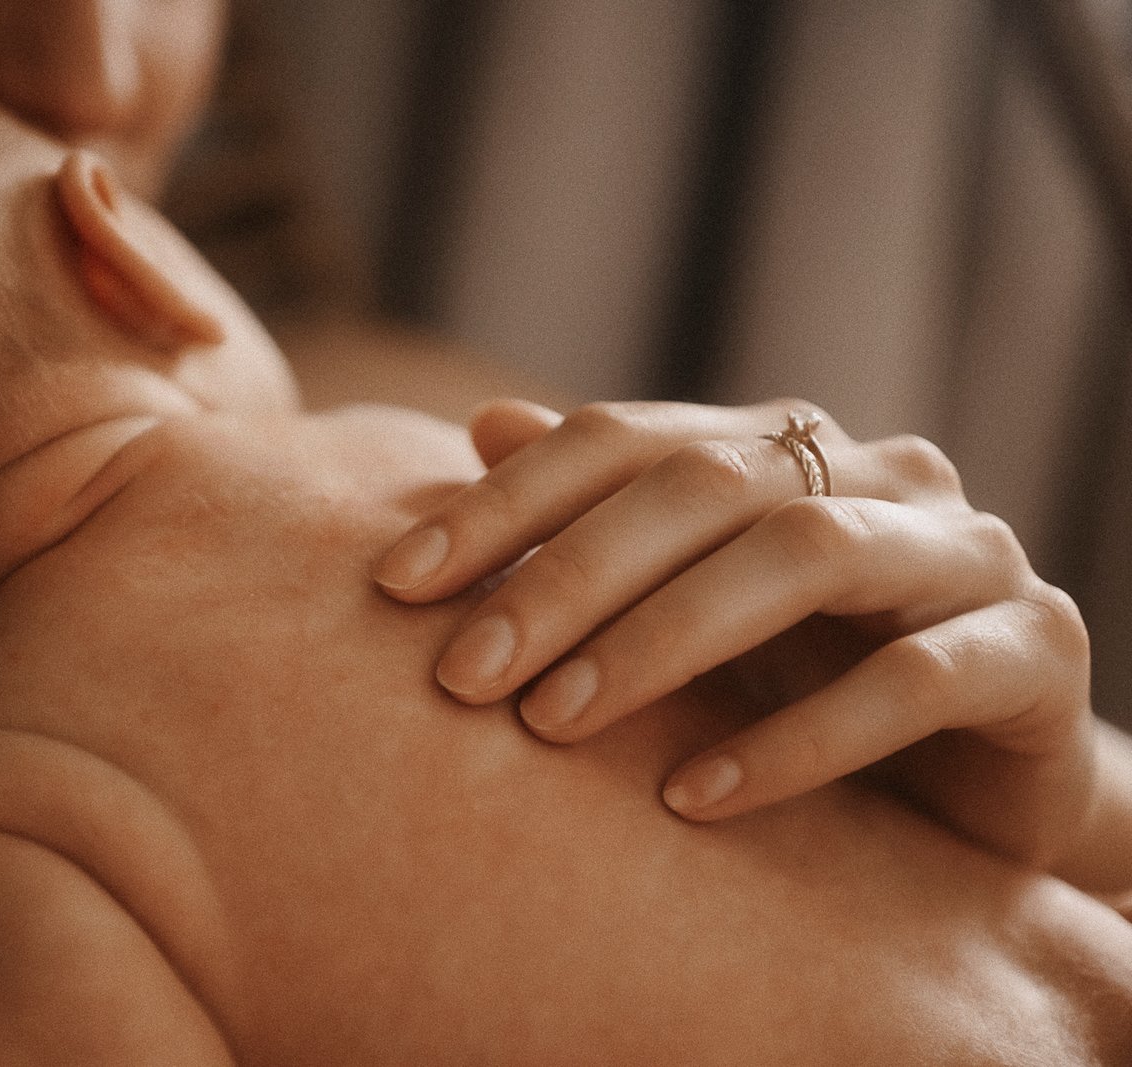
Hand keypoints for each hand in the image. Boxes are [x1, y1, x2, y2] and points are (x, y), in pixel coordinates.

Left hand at [373, 397, 1096, 868]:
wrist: (982, 778)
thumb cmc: (809, 678)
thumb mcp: (691, 598)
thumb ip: (603, 514)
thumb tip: (485, 422)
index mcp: (781, 447)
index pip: (623, 439)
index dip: (503, 502)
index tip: (395, 584)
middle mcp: (876, 473)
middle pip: (702, 486)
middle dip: (568, 577)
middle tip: (462, 673)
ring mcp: (964, 552)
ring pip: (804, 557)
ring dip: (664, 642)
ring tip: (552, 726)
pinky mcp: (1033, 650)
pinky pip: (911, 682)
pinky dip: (795, 739)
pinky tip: (695, 798)